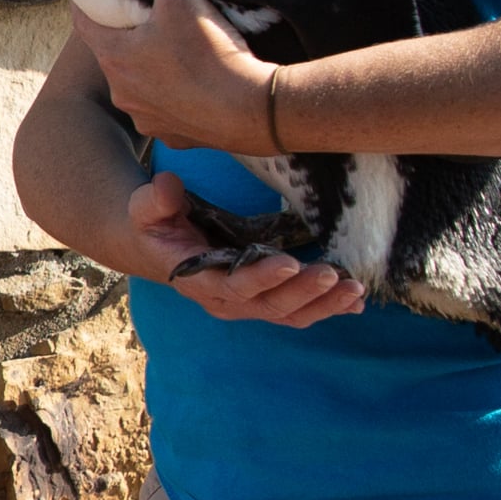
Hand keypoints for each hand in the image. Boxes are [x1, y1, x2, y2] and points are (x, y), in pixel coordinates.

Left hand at [72, 0, 282, 158]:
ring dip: (148, 68)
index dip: (88, 3)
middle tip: (140, 13)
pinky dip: (172, 96)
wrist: (255, 112)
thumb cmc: (213, 54)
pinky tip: (192, 83)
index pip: (84, 23)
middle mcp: (123, 92)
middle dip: (123, 34)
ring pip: (138, 86)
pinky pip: (165, 112)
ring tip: (169, 48)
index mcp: (116, 56)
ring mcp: (147, 117)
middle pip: (112, 54)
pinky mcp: (175, 136)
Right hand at [124, 173, 362, 326]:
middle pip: (269, 305)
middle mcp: (225, 299)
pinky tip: (355, 303)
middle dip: (303, 293)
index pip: (232, 285)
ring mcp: (248, 303)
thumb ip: (155, 199)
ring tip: (354, 290)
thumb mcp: (145, 208)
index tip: (289, 263)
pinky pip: (298, 311)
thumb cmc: (155, 225)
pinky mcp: (265, 300)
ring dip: (323, 305)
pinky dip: (327, 308)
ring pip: (289, 314)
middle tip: (332, 274)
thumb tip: (168, 185)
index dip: (261, 278)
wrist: (158, 248)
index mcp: (197, 279)